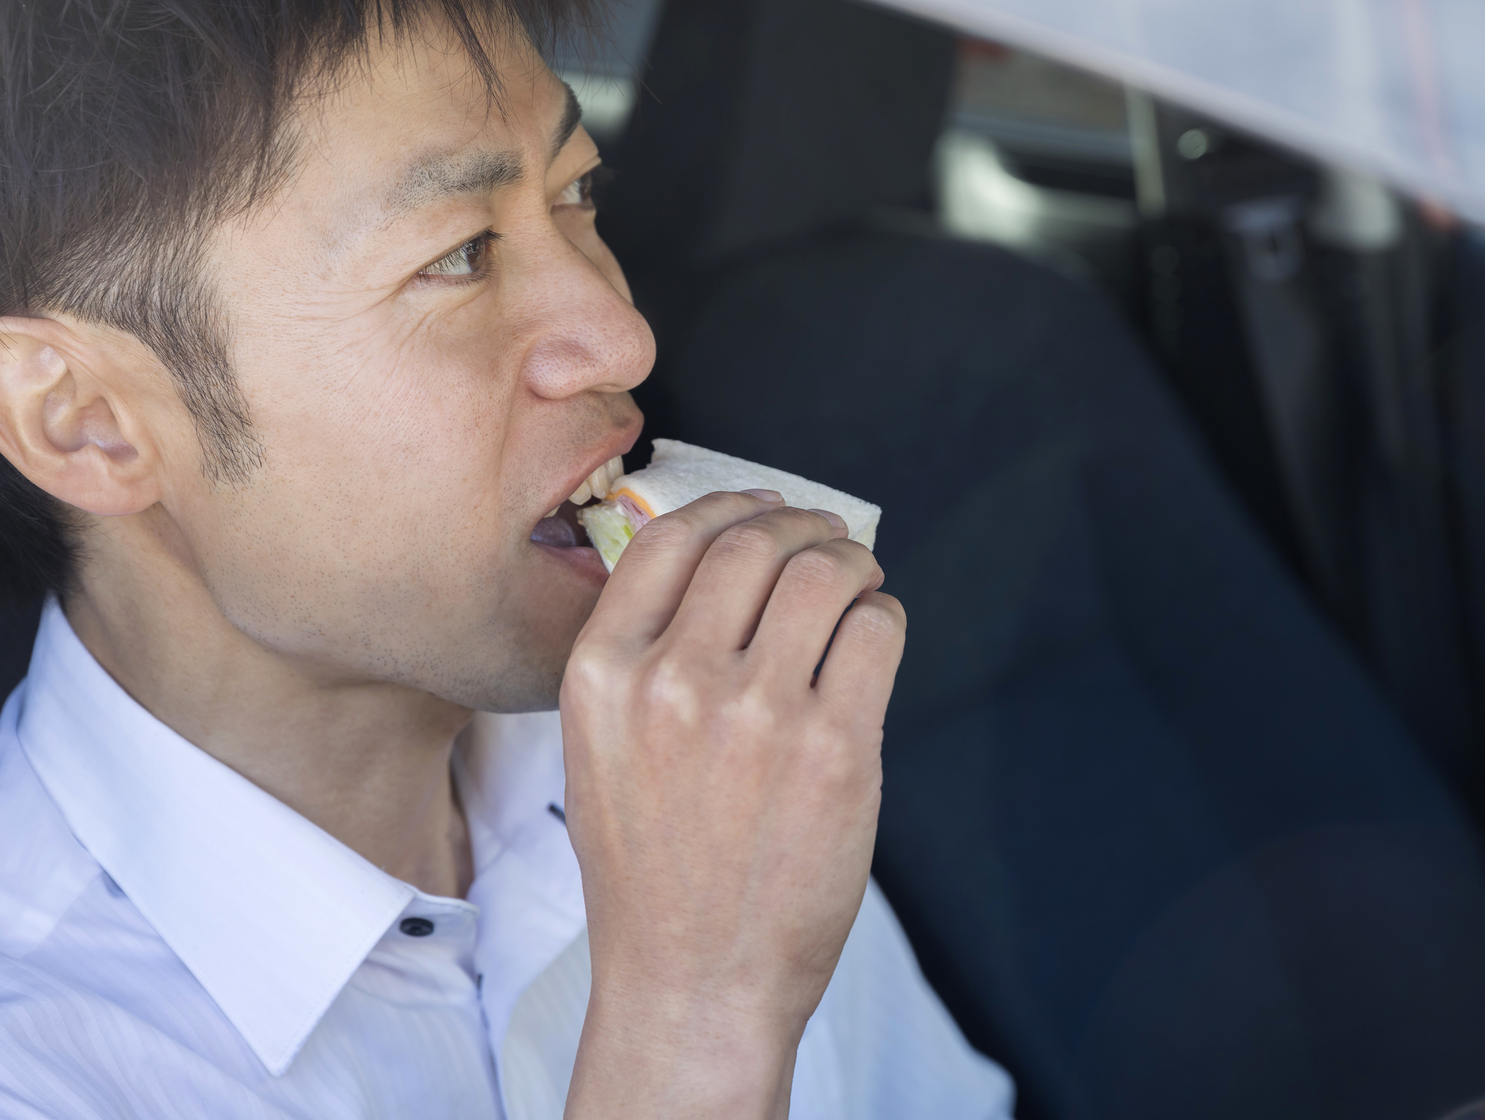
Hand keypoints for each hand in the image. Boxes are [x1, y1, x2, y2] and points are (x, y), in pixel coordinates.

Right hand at [558, 490, 902, 1119]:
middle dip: (802, 529)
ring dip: (851, 564)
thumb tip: (722, 561)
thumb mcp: (602, 747)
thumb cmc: (651, 867)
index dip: (730, 506)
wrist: (693, 978)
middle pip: (754, 543)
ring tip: (858, 582)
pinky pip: (876, 632)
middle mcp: (673, 681)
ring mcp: (757, 713)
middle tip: (826, 542)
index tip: (764, 508)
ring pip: (823, 575)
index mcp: (603, 674)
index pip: (672, 539)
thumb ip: (643, 654)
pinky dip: (883, 619)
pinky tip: (873, 638)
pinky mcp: (834, 749)